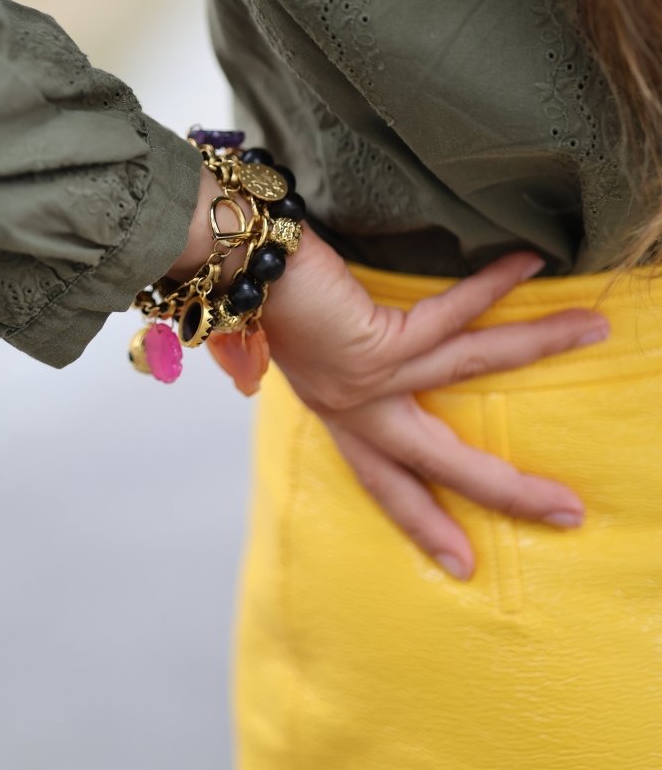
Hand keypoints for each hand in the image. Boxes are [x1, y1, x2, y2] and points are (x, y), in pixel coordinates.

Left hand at [211, 225, 609, 579]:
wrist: (230, 259)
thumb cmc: (259, 291)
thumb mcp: (288, 347)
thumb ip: (303, 367)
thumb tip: (293, 371)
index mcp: (335, 412)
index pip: (383, 481)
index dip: (422, 523)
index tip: (460, 562)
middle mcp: (352, 407)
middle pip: (437, 463)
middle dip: (505, 490)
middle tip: (567, 512)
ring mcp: (368, 379)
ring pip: (468, 372)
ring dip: (536, 346)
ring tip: (590, 331)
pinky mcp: (377, 342)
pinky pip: (449, 318)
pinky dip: (491, 289)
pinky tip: (527, 266)